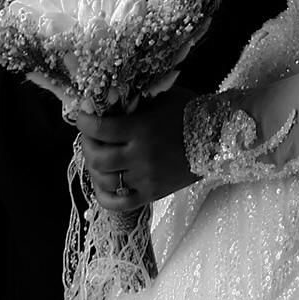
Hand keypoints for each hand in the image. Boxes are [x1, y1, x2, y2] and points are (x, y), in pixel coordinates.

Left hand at [70, 94, 193, 209]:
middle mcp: (140, 156)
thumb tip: (107, 99)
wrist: (217, 139)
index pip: (100, 129)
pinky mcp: (152, 194)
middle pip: (97, 158)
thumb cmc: (188, 112)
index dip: (84, 122)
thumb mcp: (161, 97)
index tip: (81, 116)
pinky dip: (105, 195)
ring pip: (105, 180)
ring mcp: (145, 178)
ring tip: (96, 157)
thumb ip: (135, 99)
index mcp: (141, 129)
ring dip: (94, 168)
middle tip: (89, 137)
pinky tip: (103, 183)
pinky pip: (119, 202)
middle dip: (86, 146)